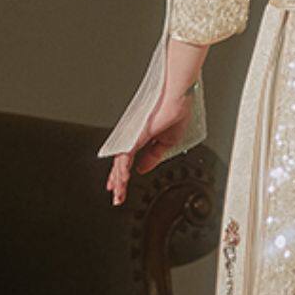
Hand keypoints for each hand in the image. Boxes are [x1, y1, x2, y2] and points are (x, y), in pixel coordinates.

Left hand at [105, 93, 192, 207]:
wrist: (178, 99)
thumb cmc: (175, 111)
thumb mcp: (167, 142)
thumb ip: (153, 157)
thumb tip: (143, 169)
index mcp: (141, 139)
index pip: (128, 160)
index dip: (123, 174)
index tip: (120, 186)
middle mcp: (133, 138)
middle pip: (121, 164)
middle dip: (118, 182)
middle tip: (116, 196)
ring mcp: (132, 137)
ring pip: (120, 162)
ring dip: (119, 179)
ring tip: (118, 193)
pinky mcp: (134, 136)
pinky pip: (124, 155)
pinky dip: (123, 169)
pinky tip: (123, 180)